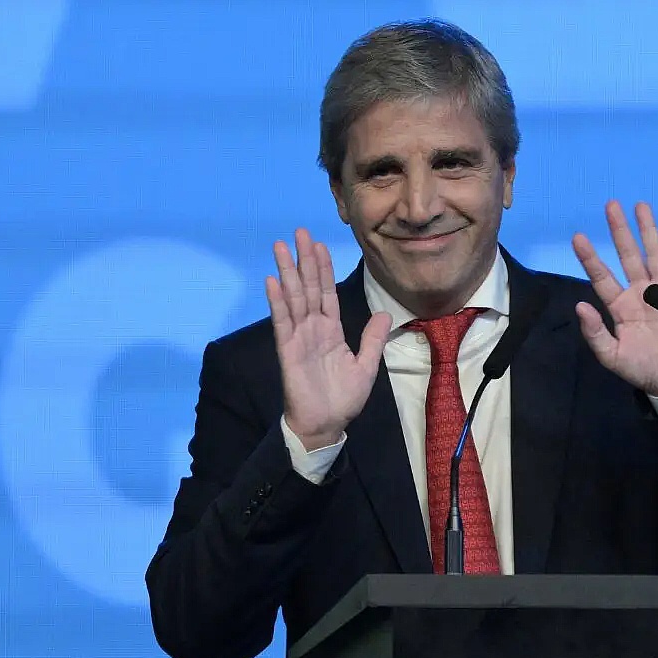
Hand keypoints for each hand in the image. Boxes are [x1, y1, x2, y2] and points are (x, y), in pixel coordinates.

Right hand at [267, 229, 391, 449]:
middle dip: (304, 260)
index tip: (320, 244)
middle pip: (307, 287)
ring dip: (287, 272)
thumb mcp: (366, 366)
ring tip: (281, 247)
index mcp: (332, 330)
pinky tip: (273, 281)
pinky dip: (278, 301)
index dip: (324, 269)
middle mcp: (313, 328)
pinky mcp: (288, 350)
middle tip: (299, 232)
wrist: (326, 425)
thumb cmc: (343, 399)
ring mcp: (299, 337)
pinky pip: (283, 322)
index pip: (327, 293)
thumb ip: (372, 340)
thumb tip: (384, 315)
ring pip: (293, 298)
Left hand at [572, 200, 657, 396]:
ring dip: (648, 231)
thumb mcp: (611, 357)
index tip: (578, 237)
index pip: (602, 277)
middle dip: (620, 231)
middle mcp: (640, 294)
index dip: (590, 257)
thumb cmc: (641, 370)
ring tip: (640, 206)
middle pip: (628, 256)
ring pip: (655, 255)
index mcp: (620, 307)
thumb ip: (595, 333)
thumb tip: (580, 305)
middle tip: (611, 205)